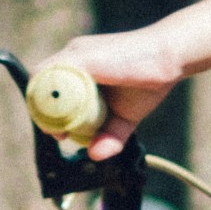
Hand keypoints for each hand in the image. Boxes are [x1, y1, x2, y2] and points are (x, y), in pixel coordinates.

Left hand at [40, 31, 179, 149]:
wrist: (171, 57)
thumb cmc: (149, 82)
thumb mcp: (124, 117)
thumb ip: (109, 137)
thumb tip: (94, 155)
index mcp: (80, 68)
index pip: (49, 89)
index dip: (50, 113)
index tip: (62, 131)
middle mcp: (72, 57)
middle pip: (40, 84)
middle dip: (45, 114)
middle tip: (60, 134)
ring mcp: (74, 54)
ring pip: (41, 80)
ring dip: (48, 108)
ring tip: (63, 128)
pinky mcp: (79, 55)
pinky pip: (51, 75)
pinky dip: (53, 97)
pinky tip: (67, 115)